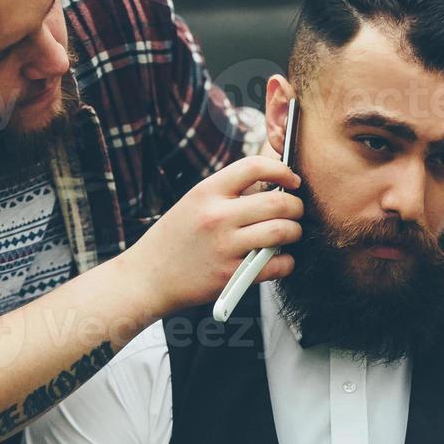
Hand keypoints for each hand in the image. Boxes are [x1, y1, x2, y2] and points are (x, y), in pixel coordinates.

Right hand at [123, 155, 304, 313]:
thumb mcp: (194, 204)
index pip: (253, 166)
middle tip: (296, 211)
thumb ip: (228, 194)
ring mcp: (225, 247)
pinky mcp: (231, 275)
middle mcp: (217, 216)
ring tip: (290, 234)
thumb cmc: (174, 240)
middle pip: (278, 202)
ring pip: (282, 231)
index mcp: (207, 192)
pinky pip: (276, 265)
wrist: (146, 278)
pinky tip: (280, 260)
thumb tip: (273, 185)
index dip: (282, 170)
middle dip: (296, 206)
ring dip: (295, 232)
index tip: (292, 180)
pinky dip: (286, 262)